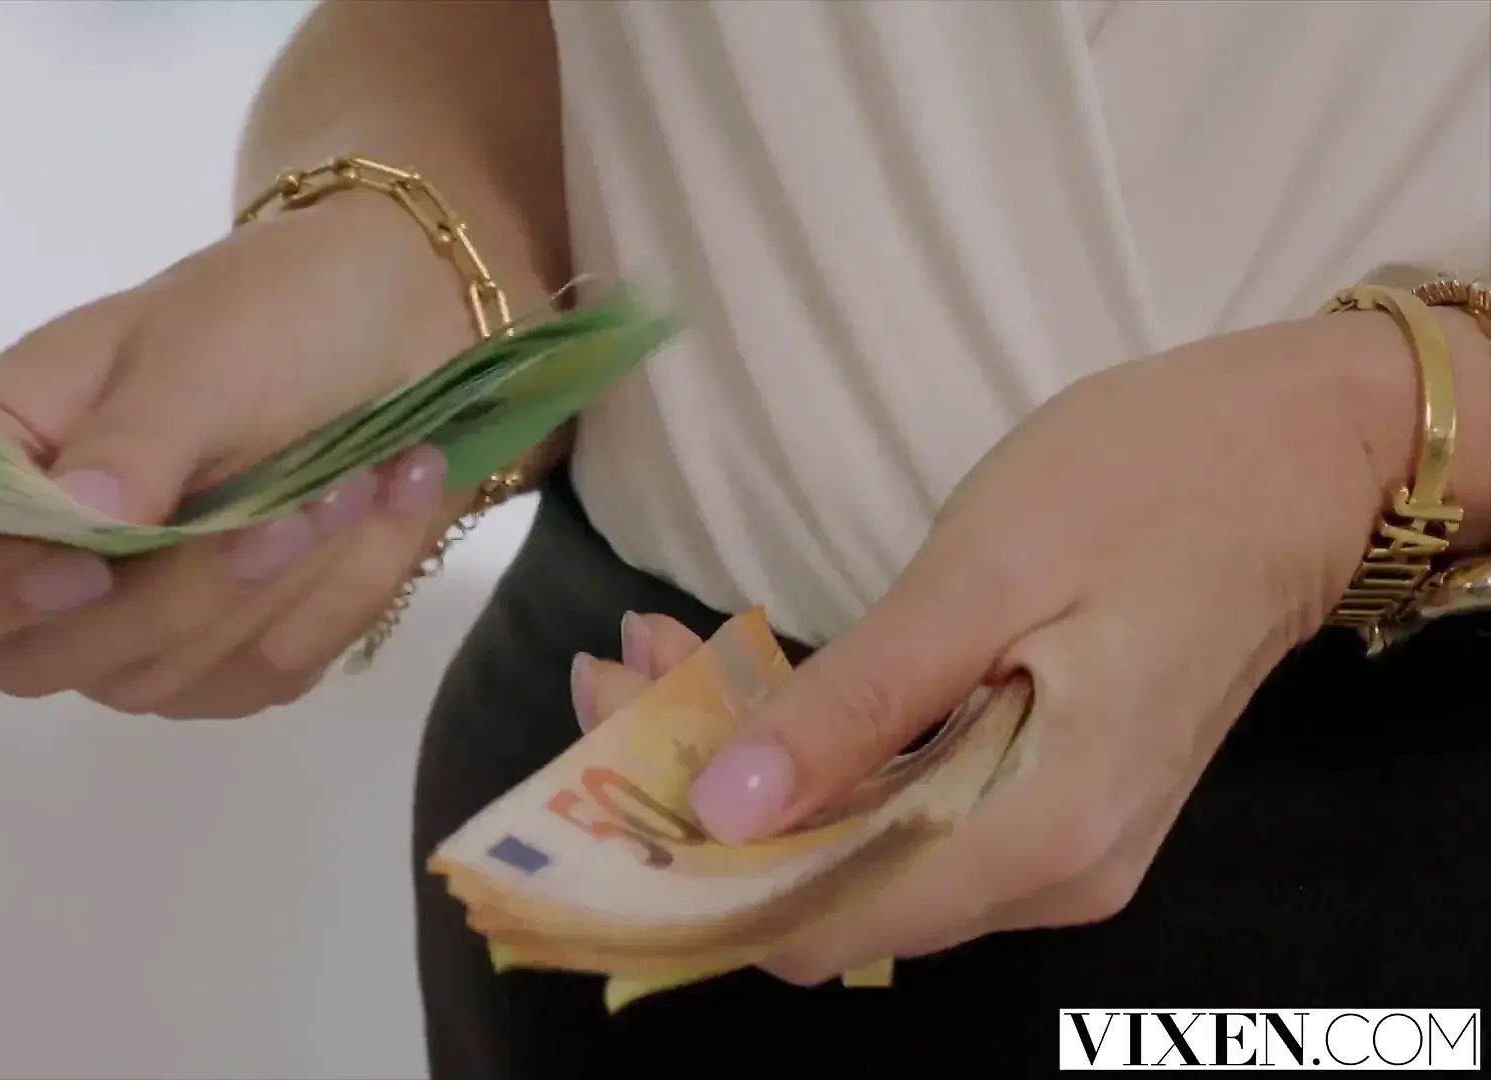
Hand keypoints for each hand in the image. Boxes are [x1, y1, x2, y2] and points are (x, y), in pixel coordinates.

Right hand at [0, 195, 550, 717]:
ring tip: (355, 480)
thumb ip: (133, 441)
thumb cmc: (270, 312)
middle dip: (175, 596)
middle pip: (34, 660)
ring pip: (160, 681)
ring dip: (274, 589)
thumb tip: (78, 529)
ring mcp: (127, 625)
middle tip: (285, 507)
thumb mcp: (196, 350)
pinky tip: (385, 503)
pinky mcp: (224, 659)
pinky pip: (263, 677)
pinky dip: (339, 595)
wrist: (394, 322)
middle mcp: (34, 562)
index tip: (83, 563)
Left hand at [576, 310, 1487, 982]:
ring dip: (751, 764)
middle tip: (619, 672)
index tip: (610, 767)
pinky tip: (747, 673)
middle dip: (707, 795)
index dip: (703, 866)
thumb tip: (723, 812)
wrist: (1296, 452)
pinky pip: (904, 804)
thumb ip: (857, 706)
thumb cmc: (1150, 485)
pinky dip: (818, 749)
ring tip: (661, 656)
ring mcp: (1051, 841)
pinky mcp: (1044, 795)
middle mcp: (1047, 872)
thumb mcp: (983, 577)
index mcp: (1041, 833)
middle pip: (833, 883)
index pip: (828, 924)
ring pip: (859, 842)